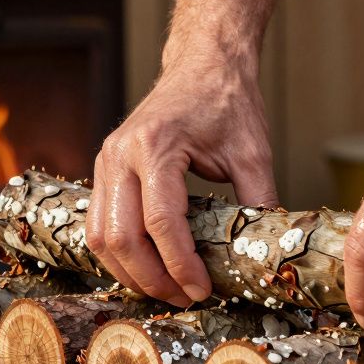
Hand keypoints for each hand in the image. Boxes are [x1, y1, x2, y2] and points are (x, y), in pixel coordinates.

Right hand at [88, 42, 276, 306]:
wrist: (202, 63)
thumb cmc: (227, 102)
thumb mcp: (253, 152)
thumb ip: (259, 203)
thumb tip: (265, 255)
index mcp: (157, 146)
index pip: (160, 221)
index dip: (179, 264)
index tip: (201, 290)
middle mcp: (121, 154)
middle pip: (120, 237)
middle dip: (151, 278)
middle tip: (184, 299)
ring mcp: (106, 161)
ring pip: (100, 236)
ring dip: (130, 273)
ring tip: (165, 290)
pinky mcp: (104, 169)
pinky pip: (98, 224)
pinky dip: (118, 254)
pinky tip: (146, 268)